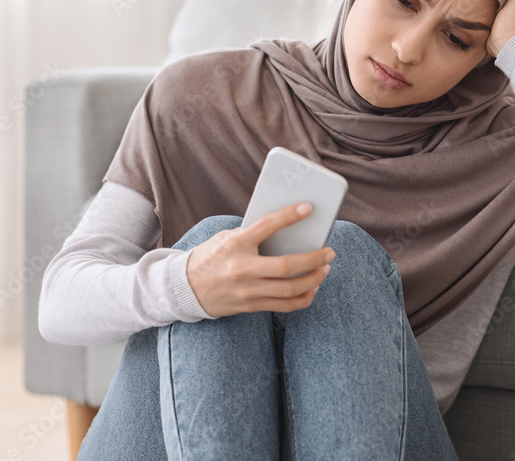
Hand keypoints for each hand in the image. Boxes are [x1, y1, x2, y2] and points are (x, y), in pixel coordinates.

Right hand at [185, 202, 335, 317]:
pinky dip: (304, 297)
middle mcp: (241, 269)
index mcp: (235, 244)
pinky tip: (312, 287)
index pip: (266, 226)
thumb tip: (290, 228)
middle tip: (329, 252)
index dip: (289, 216)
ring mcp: (246, 290)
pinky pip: (285, 306)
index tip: (308, 208)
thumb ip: (253, 234)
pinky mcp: (250, 306)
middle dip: (314, 259)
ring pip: (290, 289)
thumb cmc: (212, 256)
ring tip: (325, 269)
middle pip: (287, 266)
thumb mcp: (227, 238)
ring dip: (314, 279)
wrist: (185, 288)